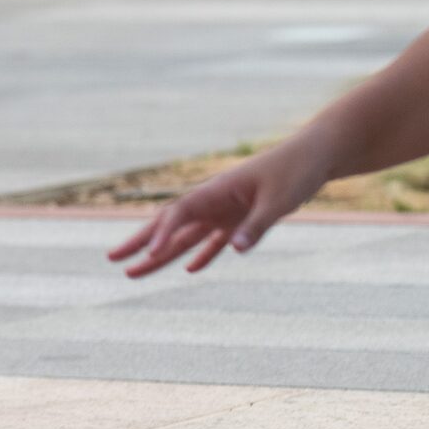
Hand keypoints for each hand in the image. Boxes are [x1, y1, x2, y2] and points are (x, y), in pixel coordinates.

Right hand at [107, 152, 315, 277]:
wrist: (315, 155)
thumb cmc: (297, 171)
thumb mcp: (279, 200)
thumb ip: (256, 225)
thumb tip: (234, 250)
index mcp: (217, 191)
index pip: (180, 214)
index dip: (163, 235)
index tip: (150, 255)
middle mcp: (214, 201)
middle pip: (170, 225)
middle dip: (141, 243)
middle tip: (113, 259)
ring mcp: (225, 211)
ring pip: (186, 237)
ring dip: (162, 255)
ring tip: (135, 273)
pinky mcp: (241, 218)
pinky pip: (214, 241)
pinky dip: (201, 255)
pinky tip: (189, 270)